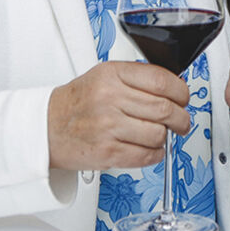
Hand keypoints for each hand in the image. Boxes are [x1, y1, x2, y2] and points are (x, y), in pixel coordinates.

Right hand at [48, 60, 192, 171]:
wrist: (46, 127)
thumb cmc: (77, 103)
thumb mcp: (104, 76)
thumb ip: (136, 79)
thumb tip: (174, 87)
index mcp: (112, 74)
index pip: (161, 80)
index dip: (181, 92)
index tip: (183, 98)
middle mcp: (110, 98)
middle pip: (165, 109)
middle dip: (181, 118)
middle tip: (181, 121)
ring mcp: (108, 126)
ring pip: (158, 134)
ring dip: (166, 137)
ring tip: (160, 135)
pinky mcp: (108, 152)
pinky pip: (146, 156)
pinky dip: (155, 154)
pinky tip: (149, 148)